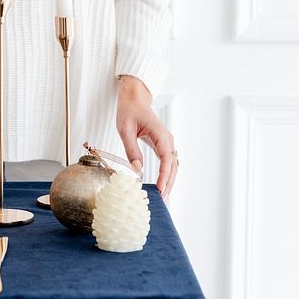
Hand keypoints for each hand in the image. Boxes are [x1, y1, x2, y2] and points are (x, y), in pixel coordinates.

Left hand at [116, 75, 176, 197]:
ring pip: (172, 165)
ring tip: (162, 196)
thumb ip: (131, 149)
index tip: (160, 188)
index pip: (166, 158)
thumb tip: (137, 169)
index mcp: (160, 134)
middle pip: (173, 165)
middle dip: (169, 182)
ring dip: (169, 180)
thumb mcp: (125, 130)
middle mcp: (167, 139)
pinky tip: (161, 185)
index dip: (164, 174)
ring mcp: (167, 142)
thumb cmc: (129, 112)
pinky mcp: (163, 145)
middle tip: (161, 198)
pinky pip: (168, 162)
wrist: (134, 100)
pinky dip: (166, 174)